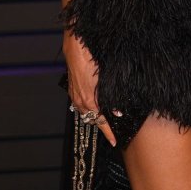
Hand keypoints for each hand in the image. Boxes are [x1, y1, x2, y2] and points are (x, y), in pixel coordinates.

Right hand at [63, 31, 117, 146]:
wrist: (76, 48)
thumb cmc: (92, 62)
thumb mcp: (106, 82)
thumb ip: (112, 99)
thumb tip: (118, 112)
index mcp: (90, 101)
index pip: (101, 122)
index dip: (108, 133)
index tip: (115, 141)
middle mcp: (80, 101)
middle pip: (92, 119)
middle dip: (102, 125)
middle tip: (112, 129)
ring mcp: (74, 95)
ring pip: (85, 112)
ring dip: (94, 116)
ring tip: (103, 118)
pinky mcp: (72, 89)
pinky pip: (80, 104)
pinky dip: (87, 107)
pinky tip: (92, 104)